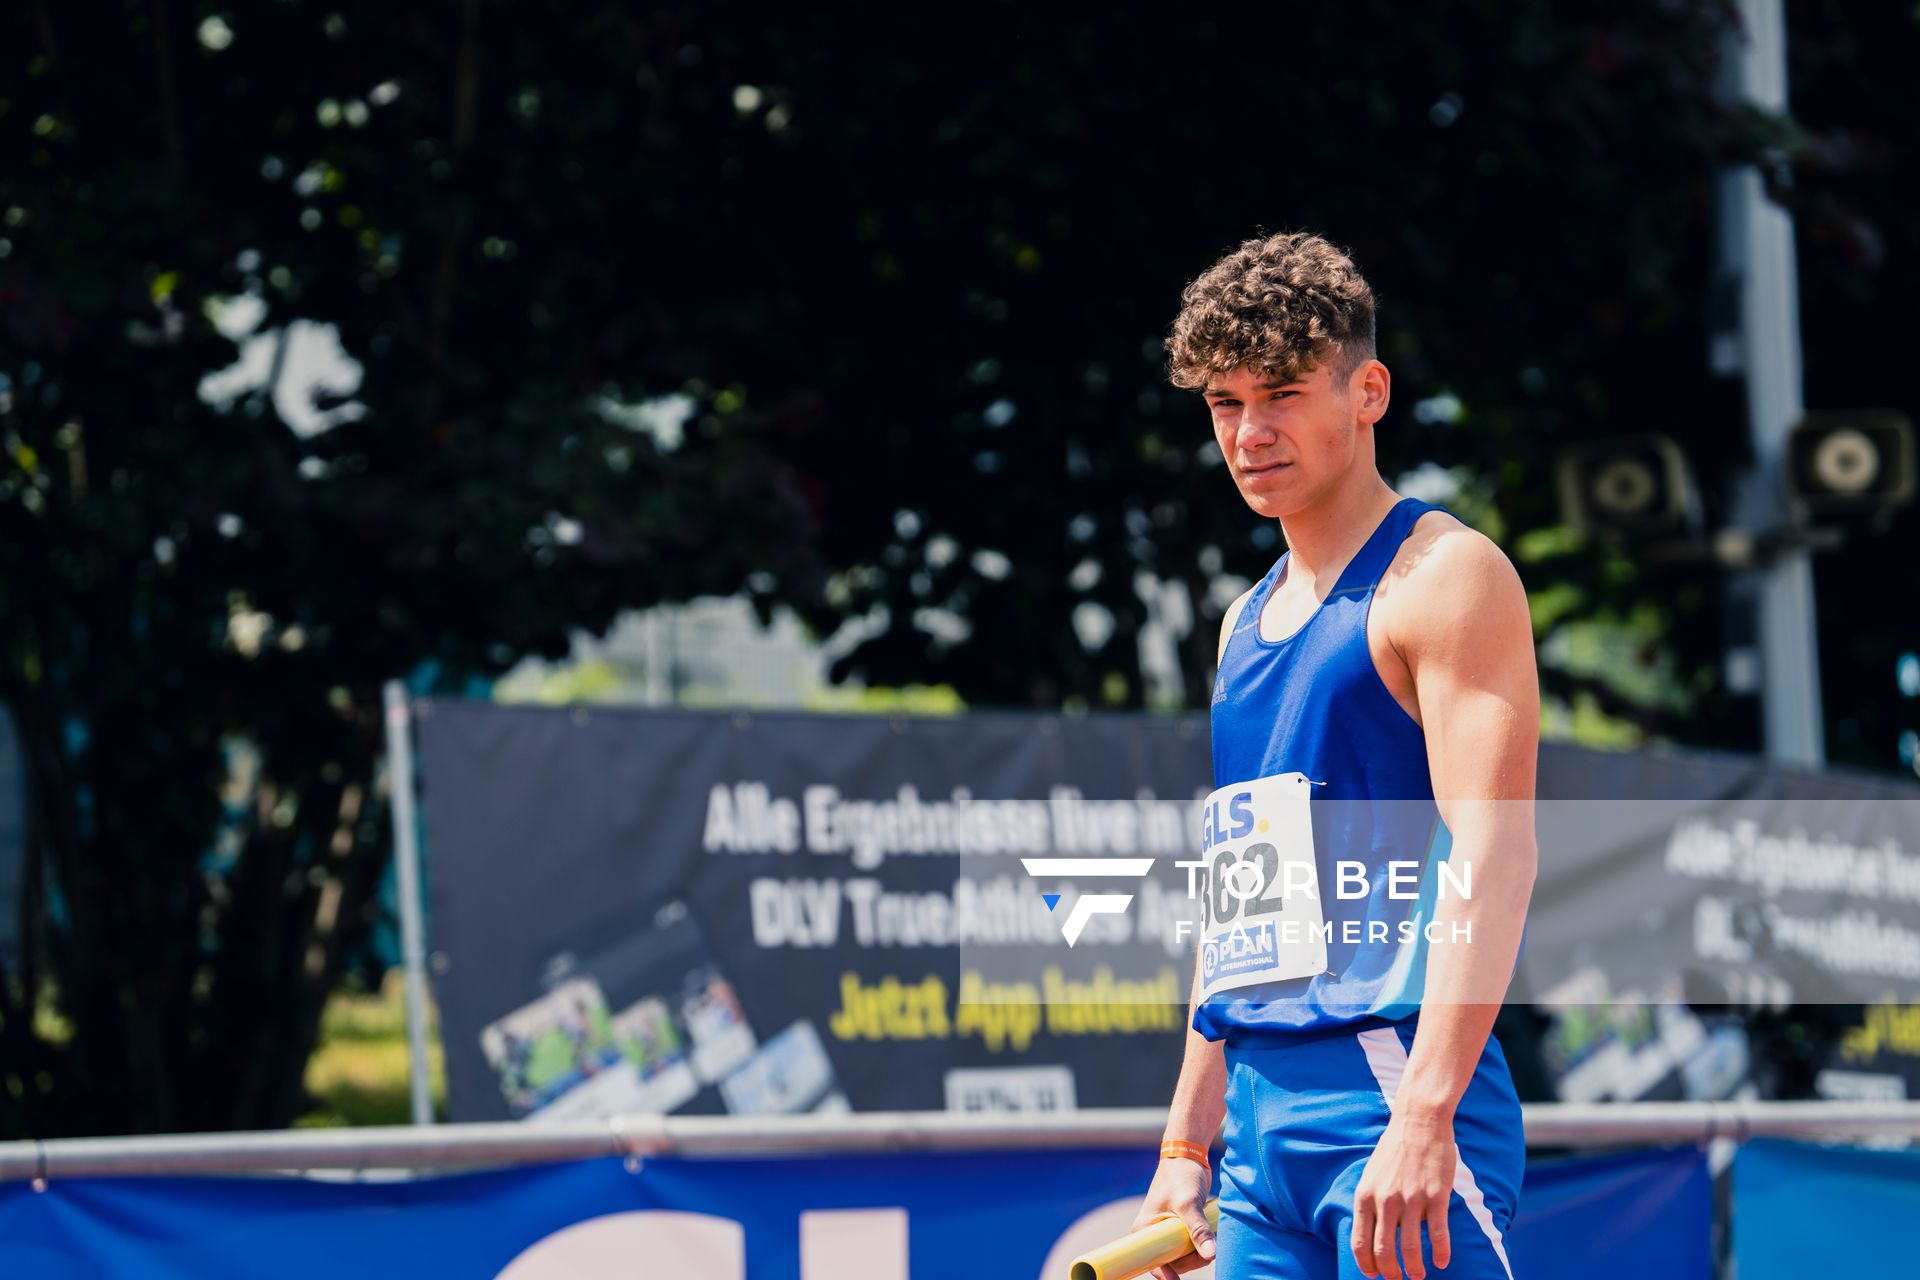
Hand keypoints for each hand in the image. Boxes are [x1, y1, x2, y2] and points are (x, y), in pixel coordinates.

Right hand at [1131, 1155, 1215, 1279]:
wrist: (1189, 1156)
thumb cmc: (1181, 1175)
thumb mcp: (1188, 1203)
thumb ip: (1199, 1230)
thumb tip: (1210, 1255)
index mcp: (1144, 1230)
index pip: (1153, 1262)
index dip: (1166, 1273)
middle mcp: (1154, 1234)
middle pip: (1173, 1262)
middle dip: (1192, 1258)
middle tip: (1208, 1245)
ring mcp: (1168, 1232)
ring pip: (1185, 1255)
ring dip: (1201, 1249)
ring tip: (1210, 1231)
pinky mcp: (1181, 1228)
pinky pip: (1192, 1245)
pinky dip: (1203, 1242)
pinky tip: (1211, 1230)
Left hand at [1350, 1110, 1455, 1279]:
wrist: (1418, 1121)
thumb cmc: (1394, 1149)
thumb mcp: (1371, 1175)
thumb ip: (1370, 1202)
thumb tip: (1370, 1232)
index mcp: (1365, 1195)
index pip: (1360, 1242)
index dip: (1367, 1265)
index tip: (1374, 1275)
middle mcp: (1385, 1200)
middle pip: (1384, 1250)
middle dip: (1391, 1272)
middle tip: (1398, 1279)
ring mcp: (1411, 1199)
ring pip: (1410, 1247)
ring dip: (1415, 1268)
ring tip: (1418, 1275)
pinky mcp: (1436, 1195)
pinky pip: (1438, 1233)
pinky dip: (1441, 1252)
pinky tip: (1442, 1262)